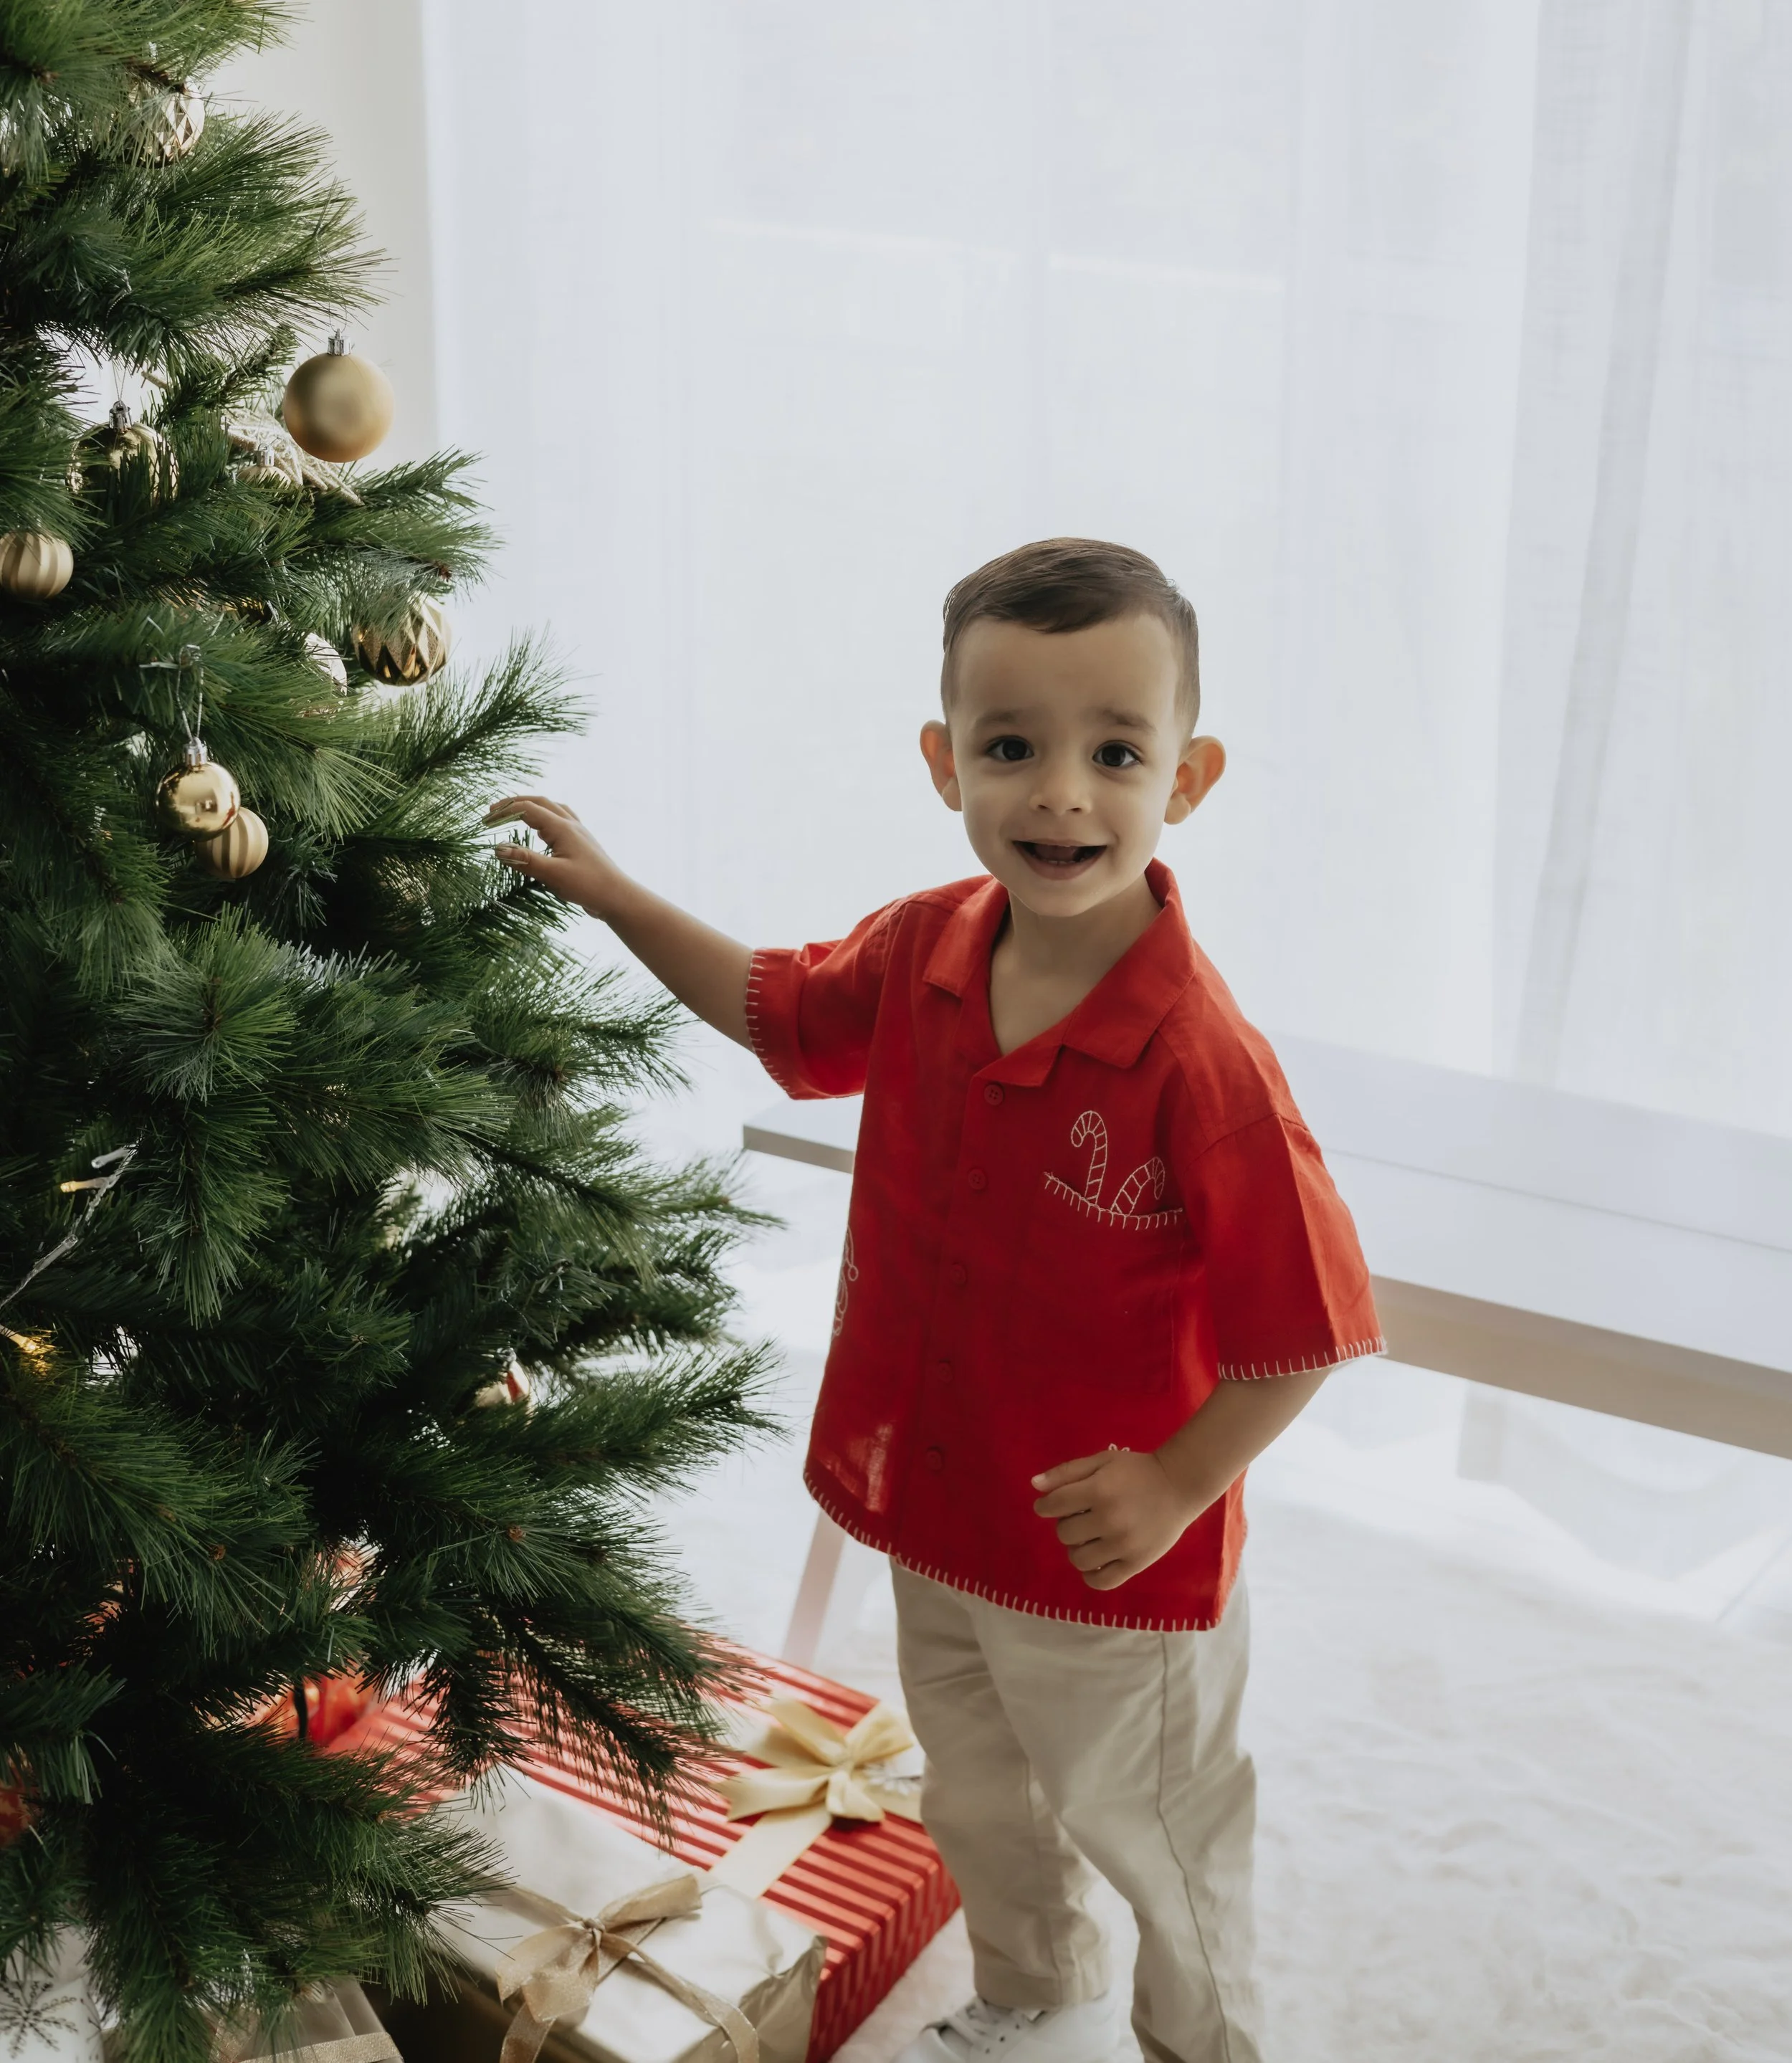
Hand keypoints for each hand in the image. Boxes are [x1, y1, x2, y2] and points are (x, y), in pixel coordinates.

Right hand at [484, 795, 628, 918]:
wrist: (618, 897)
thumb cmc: (588, 886)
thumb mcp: (553, 874)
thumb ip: (525, 861)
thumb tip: (498, 848)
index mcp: (562, 827)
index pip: (527, 809)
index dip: (504, 811)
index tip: (484, 820)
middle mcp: (571, 825)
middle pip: (539, 802)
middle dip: (515, 804)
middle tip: (493, 812)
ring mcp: (578, 833)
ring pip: (552, 809)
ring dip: (531, 808)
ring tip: (515, 815)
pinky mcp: (582, 844)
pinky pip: (561, 821)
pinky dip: (545, 819)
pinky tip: (542, 831)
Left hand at [1031, 1447, 1200, 1590]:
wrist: (1179, 1486)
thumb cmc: (1137, 1471)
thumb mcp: (1101, 1461)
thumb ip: (1066, 1472)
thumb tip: (1034, 1485)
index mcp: (1099, 1491)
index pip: (1054, 1506)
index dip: (1045, 1506)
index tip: (1050, 1506)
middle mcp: (1109, 1521)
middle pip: (1065, 1533)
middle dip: (1067, 1524)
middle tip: (1082, 1516)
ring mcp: (1123, 1546)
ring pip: (1079, 1559)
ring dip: (1077, 1548)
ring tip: (1090, 1537)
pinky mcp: (1136, 1564)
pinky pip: (1101, 1582)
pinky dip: (1091, 1574)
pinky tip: (1096, 1560)